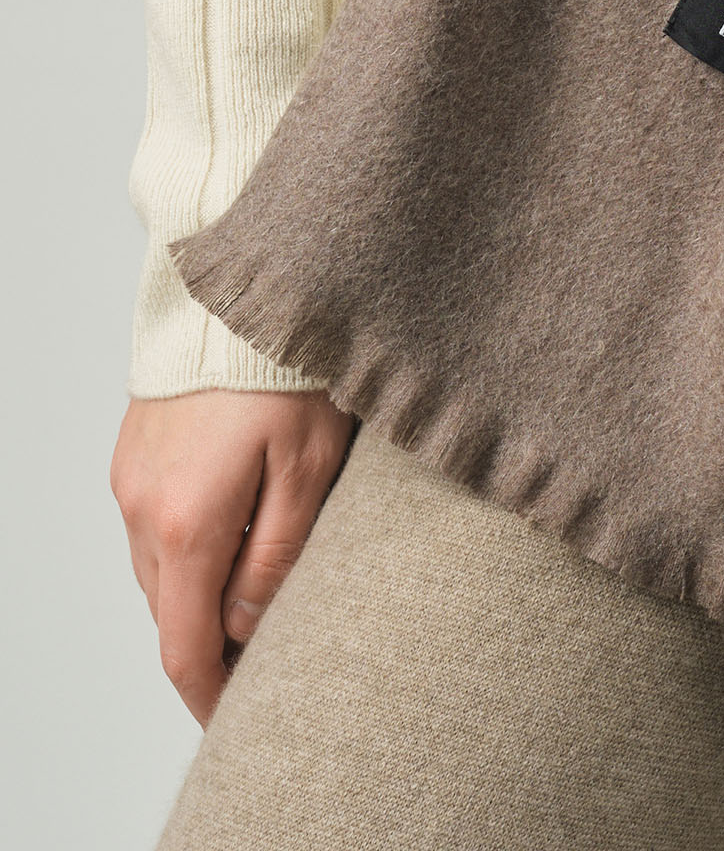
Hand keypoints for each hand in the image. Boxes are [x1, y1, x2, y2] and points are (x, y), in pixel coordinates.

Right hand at [110, 389, 353, 725]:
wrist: (244, 288)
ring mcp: (131, 477)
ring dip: (198, 594)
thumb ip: (277, 557)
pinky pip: (152, 525)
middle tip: (264, 660)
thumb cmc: (289, 370)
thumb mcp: (309, 469)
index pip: (183, 645)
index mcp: (188, 524)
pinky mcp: (133, 451)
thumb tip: (247, 626)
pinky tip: (231, 535)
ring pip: (159, 570)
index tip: (237, 719)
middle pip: (169, 611)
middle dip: (209, 645)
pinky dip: (186, 548)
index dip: (209, 693)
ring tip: (255, 601)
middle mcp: (143, 508)